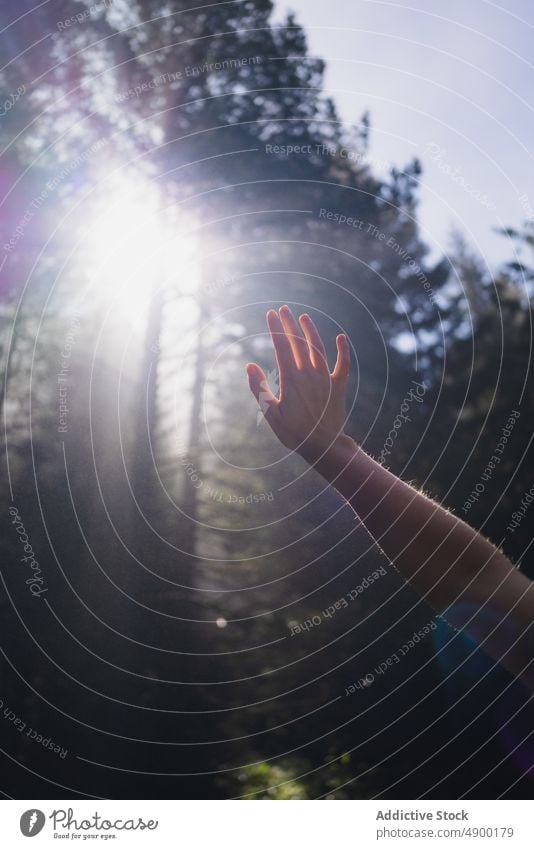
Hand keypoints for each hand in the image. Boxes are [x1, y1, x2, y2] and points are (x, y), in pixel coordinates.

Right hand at [246, 305, 350, 458]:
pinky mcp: (338, 386)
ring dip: (311, 331)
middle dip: (289, 324)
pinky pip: (343, 364)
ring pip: (318, 349)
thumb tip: (249, 366)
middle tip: (283, 309)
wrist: (323, 446)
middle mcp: (309, 375)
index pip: (281, 348)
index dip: (275, 329)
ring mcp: (325, 379)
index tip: (270, 314)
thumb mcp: (270, 414)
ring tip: (304, 316)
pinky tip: (341, 337)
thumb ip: (259, 389)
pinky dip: (343, 350)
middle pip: (298, 343)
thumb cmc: (293, 433)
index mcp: (291, 380)